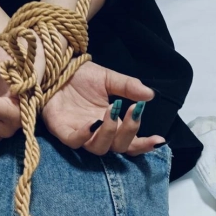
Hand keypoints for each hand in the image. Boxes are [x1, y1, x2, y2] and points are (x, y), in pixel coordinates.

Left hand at [40, 60, 165, 155]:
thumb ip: (128, 86)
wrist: (55, 68)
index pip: (131, 142)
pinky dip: (85, 135)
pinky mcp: (62, 131)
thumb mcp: (109, 78)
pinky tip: (94, 122)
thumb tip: (150, 95)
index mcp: (112, 124)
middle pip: (118, 148)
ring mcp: (80, 134)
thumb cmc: (81, 77)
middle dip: (129, 132)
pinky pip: (75, 141)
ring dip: (110, 131)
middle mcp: (98, 133)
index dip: (145, 145)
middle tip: (133, 111)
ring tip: (113, 110)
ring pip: (99, 148)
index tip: (160, 140)